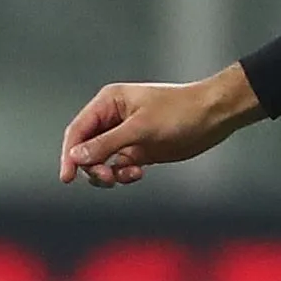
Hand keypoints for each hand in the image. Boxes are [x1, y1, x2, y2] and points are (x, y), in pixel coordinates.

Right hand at [58, 67, 260, 186]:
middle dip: (93, 167)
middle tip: (108, 178)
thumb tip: (76, 156)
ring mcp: (126, 135)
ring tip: (127, 176)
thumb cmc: (180, 112)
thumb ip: (107, 143)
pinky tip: (138, 173)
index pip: (77, 130)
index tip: (67, 178)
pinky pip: (119, 167)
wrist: (213, 116)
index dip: (69, 154)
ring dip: (108, 173)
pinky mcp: (139, 150)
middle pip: (86, 149)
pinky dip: (123, 175)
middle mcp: (113, 118)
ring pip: (101, 161)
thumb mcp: (141, 128)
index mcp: (108, 102)